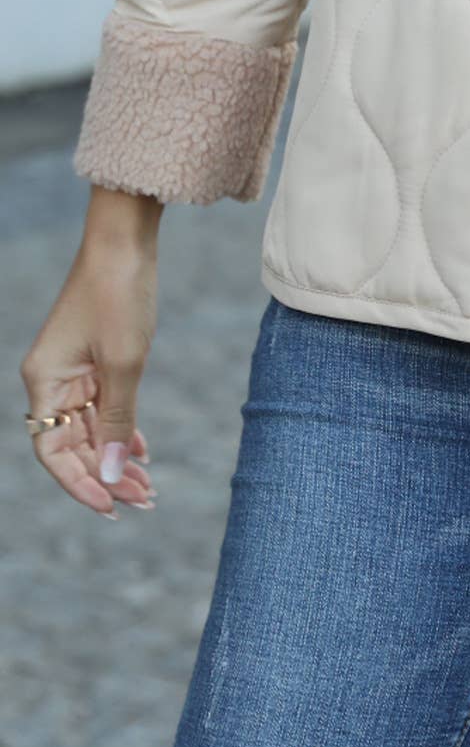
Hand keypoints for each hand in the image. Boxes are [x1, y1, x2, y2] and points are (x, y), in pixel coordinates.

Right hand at [19, 186, 161, 518]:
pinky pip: (103, 406)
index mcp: (44, 381)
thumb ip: (117, 420)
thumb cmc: (119, 294)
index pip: (53, 452)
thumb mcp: (125, 362)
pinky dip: (121, 428)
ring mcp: (74, 370)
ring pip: (91, 429)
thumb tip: (112, 474)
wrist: (126, 239)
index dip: (80, 484)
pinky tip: (141, 450)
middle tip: (145, 500)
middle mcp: (53, 380)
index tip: (112, 507)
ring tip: (148, 485)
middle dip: (106, 475)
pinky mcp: (96, 359)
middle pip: (73, 445)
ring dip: (116, 456)